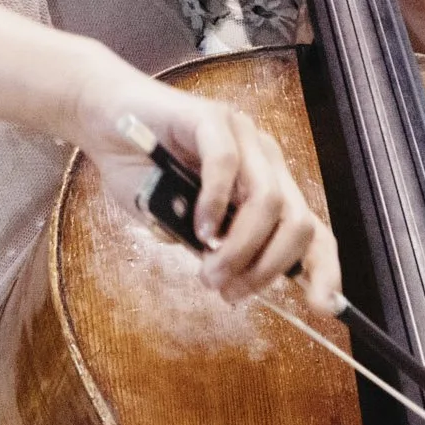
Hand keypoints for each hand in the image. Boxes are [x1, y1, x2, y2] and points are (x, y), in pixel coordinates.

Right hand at [72, 65, 342, 314]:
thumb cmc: (139, 168)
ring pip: (268, 201)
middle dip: (267, 269)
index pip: (313, 231)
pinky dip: (214, 204)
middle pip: (299, 223)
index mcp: (267, 186)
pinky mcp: (211, 119)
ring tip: (207, 268)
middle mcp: (265, 161)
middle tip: (226, 290)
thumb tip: (230, 280)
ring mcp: (242, 136)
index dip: (324, 270)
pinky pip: (226, 166)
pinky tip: (198, 226)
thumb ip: (206, 245)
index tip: (321, 307)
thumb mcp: (179, 222)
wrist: (100, 116)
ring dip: (239, 247)